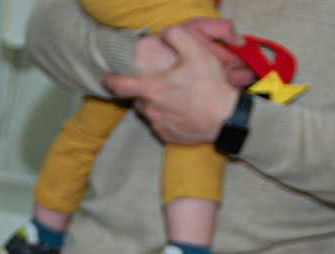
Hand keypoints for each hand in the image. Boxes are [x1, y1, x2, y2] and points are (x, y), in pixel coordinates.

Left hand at [105, 20, 252, 146]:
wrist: (226, 118)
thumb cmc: (210, 85)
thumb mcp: (196, 51)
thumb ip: (176, 36)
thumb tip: (163, 33)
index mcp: (151, 90)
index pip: (119, 86)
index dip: (111, 80)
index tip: (108, 78)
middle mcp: (150, 110)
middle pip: (138, 99)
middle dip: (145, 90)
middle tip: (161, 83)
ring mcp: (158, 126)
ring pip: (149, 112)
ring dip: (157, 104)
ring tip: (175, 97)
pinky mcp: (168, 138)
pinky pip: (161, 126)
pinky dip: (167, 118)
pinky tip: (182, 111)